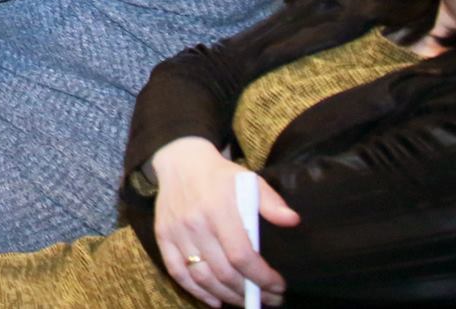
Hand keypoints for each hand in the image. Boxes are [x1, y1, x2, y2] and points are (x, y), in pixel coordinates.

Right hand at [149, 138, 296, 306]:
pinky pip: (178, 272)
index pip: (241, 256)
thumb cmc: (220, 175)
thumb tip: (292, 220)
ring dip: (228, 296)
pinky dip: (197, 292)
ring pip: (202, 277)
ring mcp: (176, 232)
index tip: (278, 286)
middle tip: (269, 299)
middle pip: (224, 272)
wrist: (180, 161)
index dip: (262, 278)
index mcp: (218, 209)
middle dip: (250, 292)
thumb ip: (271, 202)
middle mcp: (195, 223)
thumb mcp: (249, 181)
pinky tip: (215, 301)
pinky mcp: (163, 237)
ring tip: (246, 300)